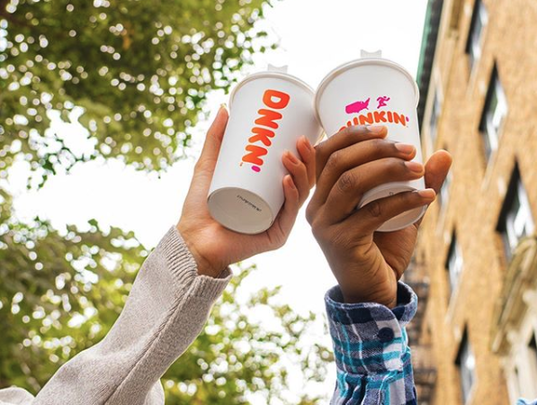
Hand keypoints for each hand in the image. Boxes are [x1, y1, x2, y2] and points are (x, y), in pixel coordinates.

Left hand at [177, 107, 315, 276]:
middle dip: (308, 159)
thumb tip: (224, 107)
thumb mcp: (209, 165)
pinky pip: (289, 216)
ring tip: (287, 156)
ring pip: (301, 194)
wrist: (191, 239)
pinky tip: (286, 182)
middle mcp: (279, 206)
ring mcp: (279, 222)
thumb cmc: (200, 206)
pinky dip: (291, 197)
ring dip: (300, 173)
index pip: (297, 170)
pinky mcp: (275, 236)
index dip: (306, 153)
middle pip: (304, 180)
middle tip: (298, 140)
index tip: (302, 131)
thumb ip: (215, 138)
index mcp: (271, 191)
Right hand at [306, 125, 451, 306]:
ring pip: (351, 182)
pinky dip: (403, 199)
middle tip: (409, 149)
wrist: (374, 291)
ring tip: (418, 167)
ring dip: (387, 168)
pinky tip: (428, 197)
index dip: (351, 135)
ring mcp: (325, 226)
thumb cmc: (382, 248)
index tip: (385, 128)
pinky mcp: (341, 242)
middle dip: (375, 148)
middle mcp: (316, 208)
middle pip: (339, 163)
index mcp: (322, 196)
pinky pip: (373, 212)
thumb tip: (443, 153)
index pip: (325, 153)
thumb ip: (415, 184)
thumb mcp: (399, 210)